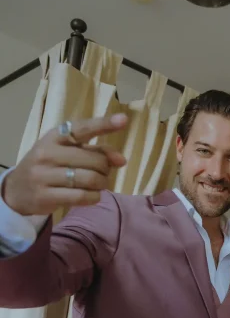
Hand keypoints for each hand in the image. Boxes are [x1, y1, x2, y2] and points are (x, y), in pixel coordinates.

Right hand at [2, 114, 128, 215]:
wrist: (18, 189)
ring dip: (102, 184)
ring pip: (91, 179)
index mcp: (54, 136)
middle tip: (102, 173)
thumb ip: (96, 151)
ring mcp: (44, 175)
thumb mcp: (67, 152)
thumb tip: (121, 160)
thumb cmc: (50, 166)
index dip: (103, 124)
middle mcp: (47, 153)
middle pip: (95, 160)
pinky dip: (94, 197)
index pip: (82, 128)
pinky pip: (83, 197)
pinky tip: (91, 195)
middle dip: (106, 169)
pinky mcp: (45, 196)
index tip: (124, 120)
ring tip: (98, 185)